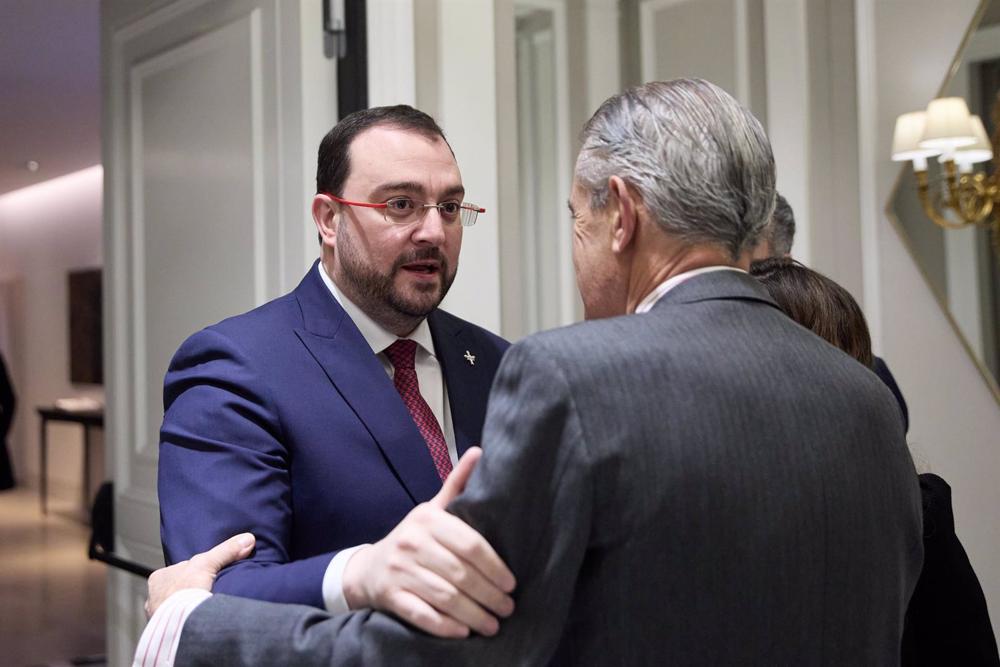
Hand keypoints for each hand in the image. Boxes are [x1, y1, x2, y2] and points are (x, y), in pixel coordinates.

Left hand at [144, 533, 254, 617]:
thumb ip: (226, 550)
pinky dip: (191, 620)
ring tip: (208, 606)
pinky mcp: (168, 632)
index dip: (196, 571)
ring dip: (192, 606)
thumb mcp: (207, 562)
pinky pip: (181, 622)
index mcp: (159, 578)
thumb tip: (248, 538)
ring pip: (180, 606)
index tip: (209, 573)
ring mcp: (160, 615)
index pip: (182, 570)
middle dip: (193, 589)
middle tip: (211, 591)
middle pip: (181, 588)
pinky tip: (202, 620)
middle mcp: (155, 596)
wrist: (179, 625)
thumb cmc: (184, 591)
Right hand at [342, 447, 515, 637]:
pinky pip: (422, 614)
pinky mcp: (390, 596)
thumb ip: (457, 485)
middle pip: (461, 573)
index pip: (470, 544)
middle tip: (508, 609)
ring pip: (445, 596)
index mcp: (428, 519)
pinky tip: (464, 632)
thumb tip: (480, 452)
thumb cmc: (413, 539)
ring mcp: (400, 571)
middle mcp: (412, 543)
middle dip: (489, 595)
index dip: (494, 566)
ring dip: (474, 615)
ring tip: (493, 625)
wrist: (369, 568)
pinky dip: (445, 626)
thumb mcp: (432, 510)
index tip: (512, 583)